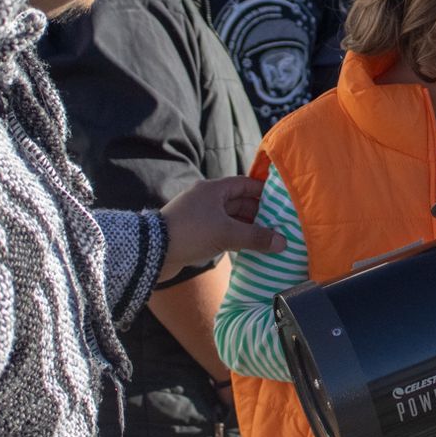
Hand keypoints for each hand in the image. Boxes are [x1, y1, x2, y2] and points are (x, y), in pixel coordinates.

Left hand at [159, 176, 283, 282]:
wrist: (151, 252)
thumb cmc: (191, 233)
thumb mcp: (227, 234)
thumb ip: (257, 237)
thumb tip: (283, 242)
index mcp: (213, 189)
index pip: (245, 184)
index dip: (263, 192)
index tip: (281, 203)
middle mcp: (206, 199)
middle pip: (239, 202)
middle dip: (258, 214)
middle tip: (278, 226)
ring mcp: (200, 216)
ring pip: (230, 219)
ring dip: (247, 228)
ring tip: (266, 240)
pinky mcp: (194, 233)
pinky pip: (221, 232)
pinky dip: (234, 238)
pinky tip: (246, 249)